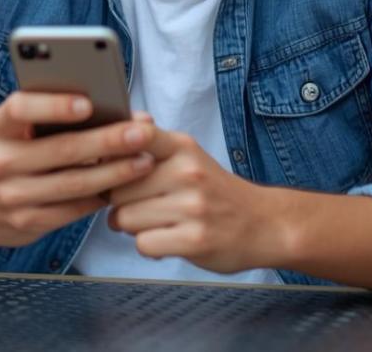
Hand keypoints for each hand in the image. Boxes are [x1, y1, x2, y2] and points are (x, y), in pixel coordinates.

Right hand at [0, 92, 157, 248]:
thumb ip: (43, 117)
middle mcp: (0, 162)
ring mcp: (13, 196)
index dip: (55, 105)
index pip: (21, 110)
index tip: (88, 102)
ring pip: (74, 184)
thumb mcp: (7, 129)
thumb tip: (103, 103)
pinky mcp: (27, 223)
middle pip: (62, 149)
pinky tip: (124, 187)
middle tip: (143, 131)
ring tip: (145, 160)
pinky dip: (101, 197)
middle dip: (108, 140)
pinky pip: (73, 210)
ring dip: (115, 172)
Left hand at [106, 129, 283, 273]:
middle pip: (117, 189)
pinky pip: (143, 244)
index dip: (113, 148)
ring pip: (125, 219)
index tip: (107, 161)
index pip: (139, 135)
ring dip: (133, 227)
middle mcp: (188, 172)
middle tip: (142, 206)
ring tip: (157, 223)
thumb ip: (152, 143)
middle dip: (120, 203)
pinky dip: (149, 247)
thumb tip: (121, 125)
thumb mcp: (189, 156)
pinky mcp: (194, 239)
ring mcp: (192, 206)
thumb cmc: (215, 191)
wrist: (264, 223)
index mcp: (183, 147)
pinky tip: (167, 240)